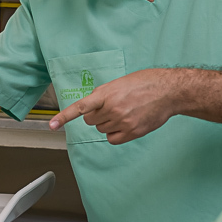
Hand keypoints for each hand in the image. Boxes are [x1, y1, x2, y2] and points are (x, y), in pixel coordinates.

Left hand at [49, 69, 186, 143]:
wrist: (169, 91)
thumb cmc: (146, 83)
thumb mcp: (120, 82)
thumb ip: (104, 94)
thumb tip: (93, 105)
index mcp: (107, 93)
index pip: (81, 107)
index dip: (64, 117)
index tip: (52, 125)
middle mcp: (112, 108)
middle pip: (90, 121)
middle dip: (97, 115)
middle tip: (112, 107)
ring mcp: (122, 121)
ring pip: (101, 130)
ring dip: (108, 123)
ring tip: (124, 112)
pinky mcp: (131, 132)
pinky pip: (112, 139)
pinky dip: (115, 134)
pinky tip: (126, 123)